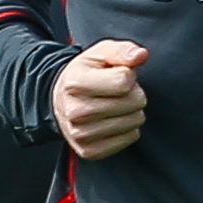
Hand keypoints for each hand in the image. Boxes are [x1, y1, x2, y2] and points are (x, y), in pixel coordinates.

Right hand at [53, 39, 149, 159]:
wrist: (61, 101)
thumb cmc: (87, 74)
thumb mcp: (101, 54)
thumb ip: (122, 51)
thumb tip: (141, 55)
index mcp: (75, 83)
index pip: (124, 81)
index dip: (128, 75)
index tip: (118, 75)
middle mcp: (75, 111)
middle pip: (133, 102)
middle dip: (133, 93)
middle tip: (117, 92)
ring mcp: (81, 135)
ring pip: (134, 121)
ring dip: (131, 111)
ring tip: (115, 105)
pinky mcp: (90, 151)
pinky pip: (130, 137)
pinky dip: (128, 129)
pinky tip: (114, 120)